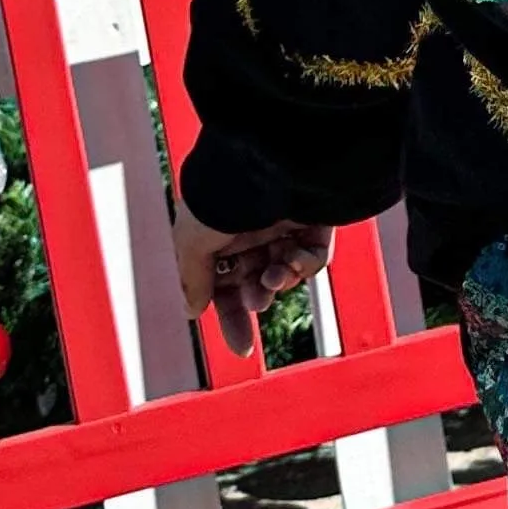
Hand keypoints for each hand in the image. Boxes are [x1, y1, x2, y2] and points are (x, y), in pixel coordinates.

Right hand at [172, 201, 334, 360]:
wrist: (268, 159)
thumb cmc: (221, 197)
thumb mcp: (192, 241)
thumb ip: (193, 278)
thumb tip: (193, 311)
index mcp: (217, 231)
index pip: (222, 284)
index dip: (230, 317)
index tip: (242, 349)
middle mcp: (251, 227)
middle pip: (255, 281)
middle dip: (256, 298)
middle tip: (258, 303)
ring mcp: (284, 222)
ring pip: (285, 271)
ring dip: (279, 281)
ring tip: (274, 276)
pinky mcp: (316, 218)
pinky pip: (313, 255)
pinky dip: (304, 265)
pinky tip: (293, 260)